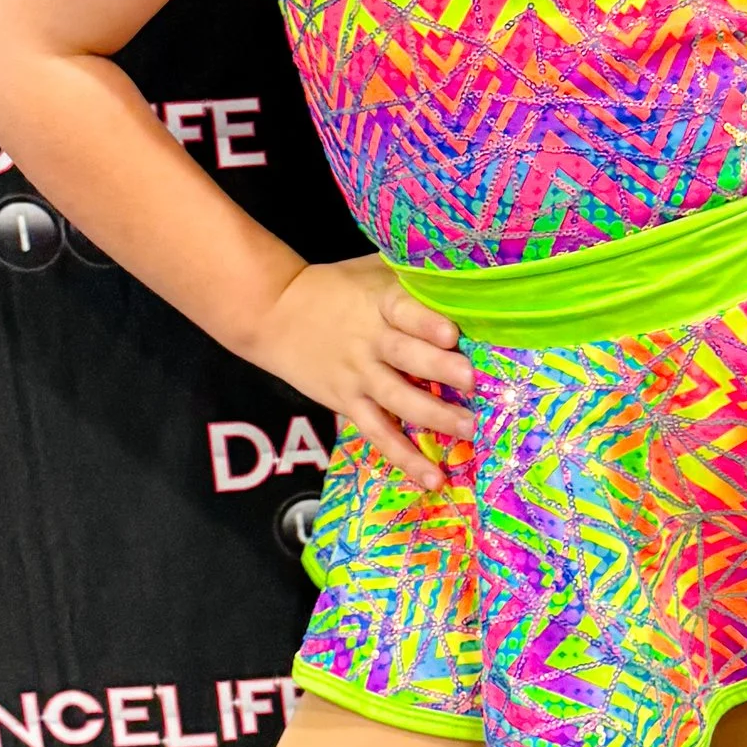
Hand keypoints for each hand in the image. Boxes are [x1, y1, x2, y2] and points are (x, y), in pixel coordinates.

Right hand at [243, 255, 475, 493]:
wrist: (275, 313)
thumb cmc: (336, 287)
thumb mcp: (371, 269)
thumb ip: (411, 275)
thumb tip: (466, 271)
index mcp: (378, 302)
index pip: (403, 310)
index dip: (426, 322)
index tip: (452, 334)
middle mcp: (369, 341)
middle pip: (405, 356)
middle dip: (439, 369)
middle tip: (471, 381)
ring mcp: (358, 376)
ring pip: (397, 399)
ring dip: (433, 416)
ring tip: (467, 429)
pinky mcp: (349, 404)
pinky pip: (379, 434)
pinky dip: (404, 457)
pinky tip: (433, 477)